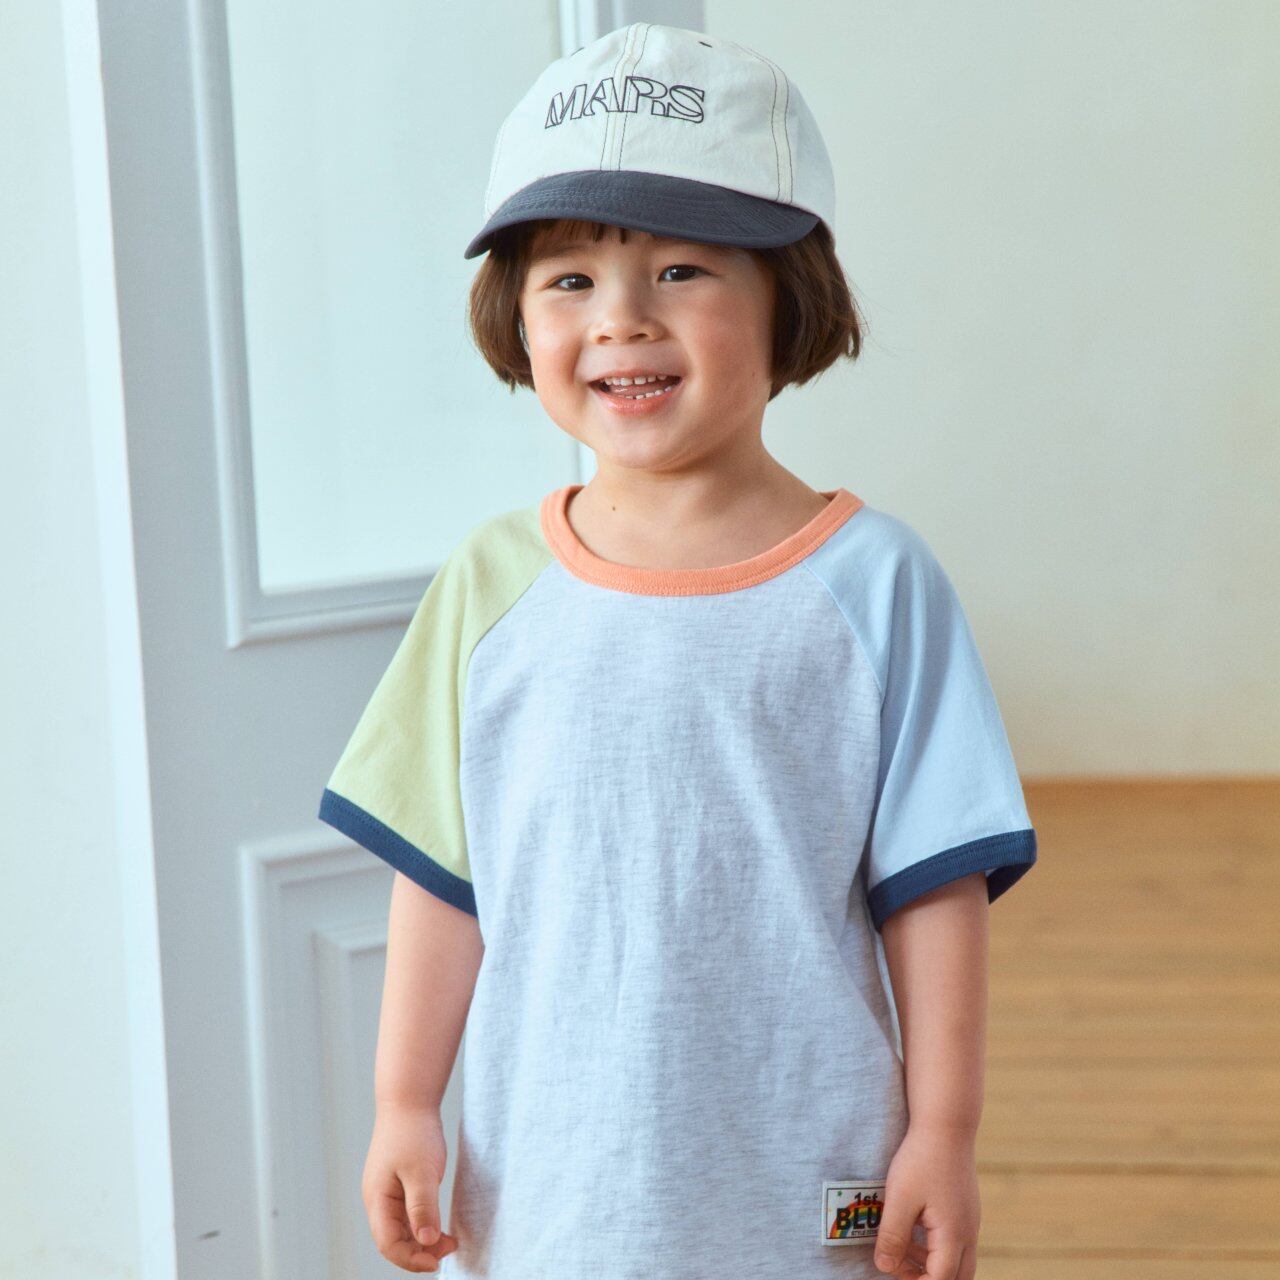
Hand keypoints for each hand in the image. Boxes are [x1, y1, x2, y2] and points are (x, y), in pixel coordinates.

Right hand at [362, 1102, 459, 1272]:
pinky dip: (422, 1226)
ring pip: (401, 1230)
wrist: (409, 1101)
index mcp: (377, 1199)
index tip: (436, 1262)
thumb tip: (426, 1242)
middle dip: (419, 1253)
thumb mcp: (421, 1171)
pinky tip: (439, 1228)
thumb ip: (423, 1208)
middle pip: (393, 1241)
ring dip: (422, 1241)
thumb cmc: (413, 1133)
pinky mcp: (397, 1186)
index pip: (388, 1244)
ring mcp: (386, 1193)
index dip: (411, 1259)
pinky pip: (406, 1216)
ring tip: (449, 1242)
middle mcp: (377, 1200)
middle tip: (449, 1250)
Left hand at [873, 1124, 979, 1279]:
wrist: (945, 1124)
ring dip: (933, 1263)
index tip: (892, 1268)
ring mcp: (970, 1219)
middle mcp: (968, 1232)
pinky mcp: (965, 1208)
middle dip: (929, 1279)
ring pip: (959, 1259)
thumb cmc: (921, 1159)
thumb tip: (884, 1267)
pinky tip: (914, 1227)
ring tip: (902, 1247)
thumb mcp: (899, 1198)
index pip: (941, 1279)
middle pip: (958, 1276)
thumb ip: (892, 1236)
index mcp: (954, 1235)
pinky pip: (957, 1240)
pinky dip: (937, 1246)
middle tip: (900, 1266)